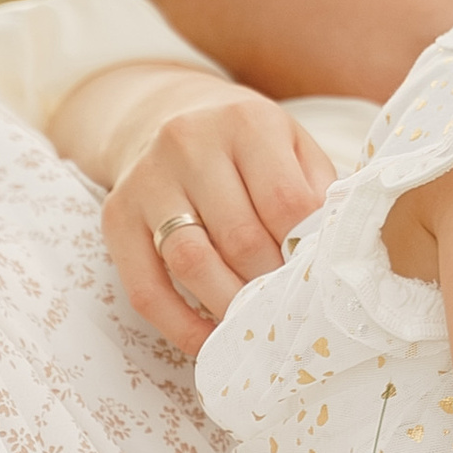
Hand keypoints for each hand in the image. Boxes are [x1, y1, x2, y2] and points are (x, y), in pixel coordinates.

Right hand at [104, 84, 338, 351]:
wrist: (165, 113)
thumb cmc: (246, 143)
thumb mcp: (292, 145)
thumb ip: (318, 191)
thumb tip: (337, 254)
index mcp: (246, 123)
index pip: (285, 202)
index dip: (304, 252)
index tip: (318, 280)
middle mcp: (189, 143)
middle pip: (239, 236)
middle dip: (270, 283)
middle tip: (290, 309)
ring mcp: (147, 180)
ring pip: (190, 261)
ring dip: (227, 305)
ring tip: (255, 325)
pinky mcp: (115, 216)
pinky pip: (144, 287)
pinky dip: (179, 324)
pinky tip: (208, 339)